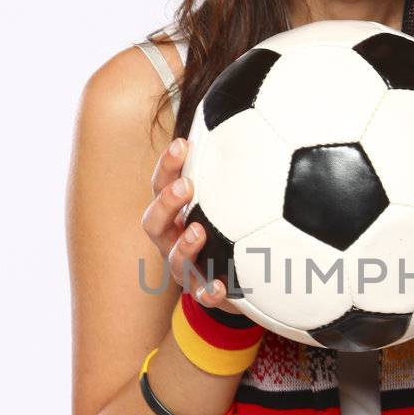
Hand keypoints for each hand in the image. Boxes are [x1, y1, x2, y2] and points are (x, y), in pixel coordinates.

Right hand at [140, 137, 230, 307]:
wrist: (235, 280)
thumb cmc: (228, 231)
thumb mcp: (228, 200)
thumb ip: (236, 170)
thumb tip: (260, 119)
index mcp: (175, 214)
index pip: (162, 185)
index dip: (168, 166)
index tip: (184, 145)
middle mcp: (171, 240)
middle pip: (153, 222)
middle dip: (167, 202)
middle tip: (186, 186)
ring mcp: (184, 269)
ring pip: (173, 260)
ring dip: (183, 245)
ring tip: (198, 231)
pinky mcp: (202, 292)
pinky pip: (201, 296)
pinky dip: (209, 291)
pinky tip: (220, 286)